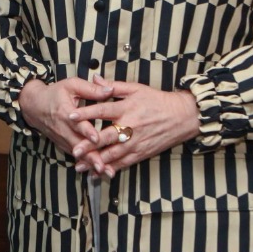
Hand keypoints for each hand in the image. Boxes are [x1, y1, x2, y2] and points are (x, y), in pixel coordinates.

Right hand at [18, 76, 112, 166]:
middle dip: (91, 156)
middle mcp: (64, 129)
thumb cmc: (56, 93)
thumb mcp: (71, 85)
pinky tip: (99, 171)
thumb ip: (91, 89)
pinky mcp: (64, 145)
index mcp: (65, 112)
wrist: (34, 106)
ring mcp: (63, 139)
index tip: (96, 138)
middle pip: (79, 145)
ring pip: (78, 153)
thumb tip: (110, 90)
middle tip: (104, 167)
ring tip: (106, 172)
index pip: (77, 124)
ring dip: (91, 163)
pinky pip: (76, 155)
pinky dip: (87, 163)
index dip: (87, 131)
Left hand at [68, 80, 202, 177]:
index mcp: (127, 108)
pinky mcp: (141, 153)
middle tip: (74, 149)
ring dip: (96, 160)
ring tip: (80, 165)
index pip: (102, 110)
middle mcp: (130, 126)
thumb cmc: (157, 101)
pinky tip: (97, 172)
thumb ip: (113, 86)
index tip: (70, 116)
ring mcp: (135, 142)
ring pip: (113, 154)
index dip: (86, 113)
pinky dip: (110, 168)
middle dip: (89, 144)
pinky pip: (124, 163)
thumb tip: (94, 78)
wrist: (182, 117)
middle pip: (106, 137)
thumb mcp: (136, 89)